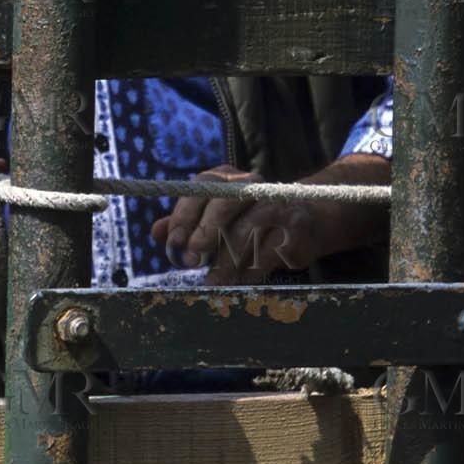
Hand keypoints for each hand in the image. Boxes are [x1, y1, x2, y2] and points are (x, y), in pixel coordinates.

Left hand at [150, 154, 389, 285]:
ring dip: (225, 263)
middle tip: (191, 261)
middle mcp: (254, 185)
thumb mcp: (215, 217)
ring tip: (212, 284)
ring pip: (247, 232)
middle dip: (205, 232)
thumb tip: (156, 232)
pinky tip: (238, 284)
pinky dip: (249, 272)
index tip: (174, 243)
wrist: (307, 219)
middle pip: (226, 202)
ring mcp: (278, 205)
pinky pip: (267, 254)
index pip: (202, 188)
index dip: (185, 215)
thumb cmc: (249, 219)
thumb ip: (186, 223)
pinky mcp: (297, 230)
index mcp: (229, 178)